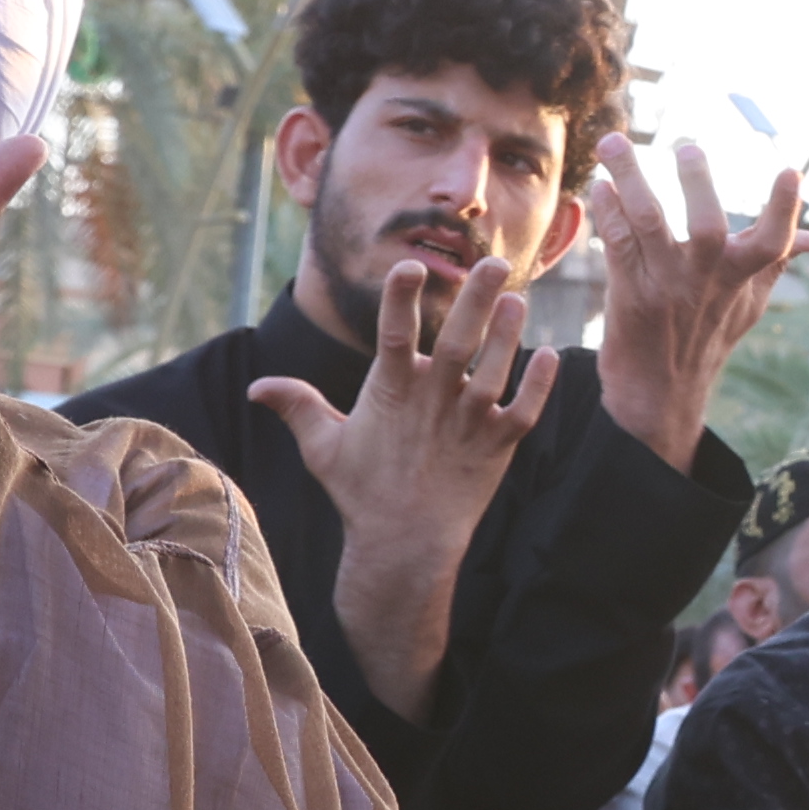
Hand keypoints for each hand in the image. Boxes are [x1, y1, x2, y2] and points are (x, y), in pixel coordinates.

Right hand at [247, 249, 552, 713]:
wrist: (404, 547)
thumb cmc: (362, 493)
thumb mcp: (323, 448)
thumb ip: (298, 407)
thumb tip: (257, 387)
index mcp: (391, 394)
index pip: (394, 335)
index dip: (400, 300)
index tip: (410, 266)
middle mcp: (433, 403)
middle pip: (457, 342)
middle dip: (476, 299)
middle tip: (495, 261)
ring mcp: (469, 424)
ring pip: (495, 371)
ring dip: (508, 335)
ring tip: (518, 299)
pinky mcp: (499, 447)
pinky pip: (525, 411)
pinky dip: (539, 385)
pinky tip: (551, 355)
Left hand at [580, 131, 808, 472]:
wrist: (659, 392)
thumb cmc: (707, 338)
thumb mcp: (748, 304)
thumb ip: (777, 264)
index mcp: (741, 278)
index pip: (773, 243)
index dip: (785, 209)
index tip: (792, 172)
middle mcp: (706, 281)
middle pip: (708, 228)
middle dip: (698, 184)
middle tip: (687, 147)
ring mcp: (665, 287)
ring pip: (648, 224)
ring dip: (630, 178)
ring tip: (614, 140)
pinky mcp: (629, 293)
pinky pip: (617, 244)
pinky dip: (608, 211)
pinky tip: (601, 186)